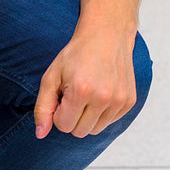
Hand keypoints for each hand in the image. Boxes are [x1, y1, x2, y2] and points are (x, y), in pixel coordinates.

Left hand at [34, 24, 139, 138]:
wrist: (107, 34)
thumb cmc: (76, 55)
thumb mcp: (51, 77)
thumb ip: (42, 107)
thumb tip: (40, 135)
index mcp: (82, 91)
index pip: (64, 126)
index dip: (59, 113)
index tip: (62, 96)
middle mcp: (104, 97)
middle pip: (79, 132)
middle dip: (72, 118)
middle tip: (74, 95)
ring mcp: (120, 100)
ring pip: (95, 130)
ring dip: (87, 118)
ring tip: (87, 95)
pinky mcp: (129, 101)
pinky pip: (109, 122)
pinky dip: (101, 113)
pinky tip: (100, 93)